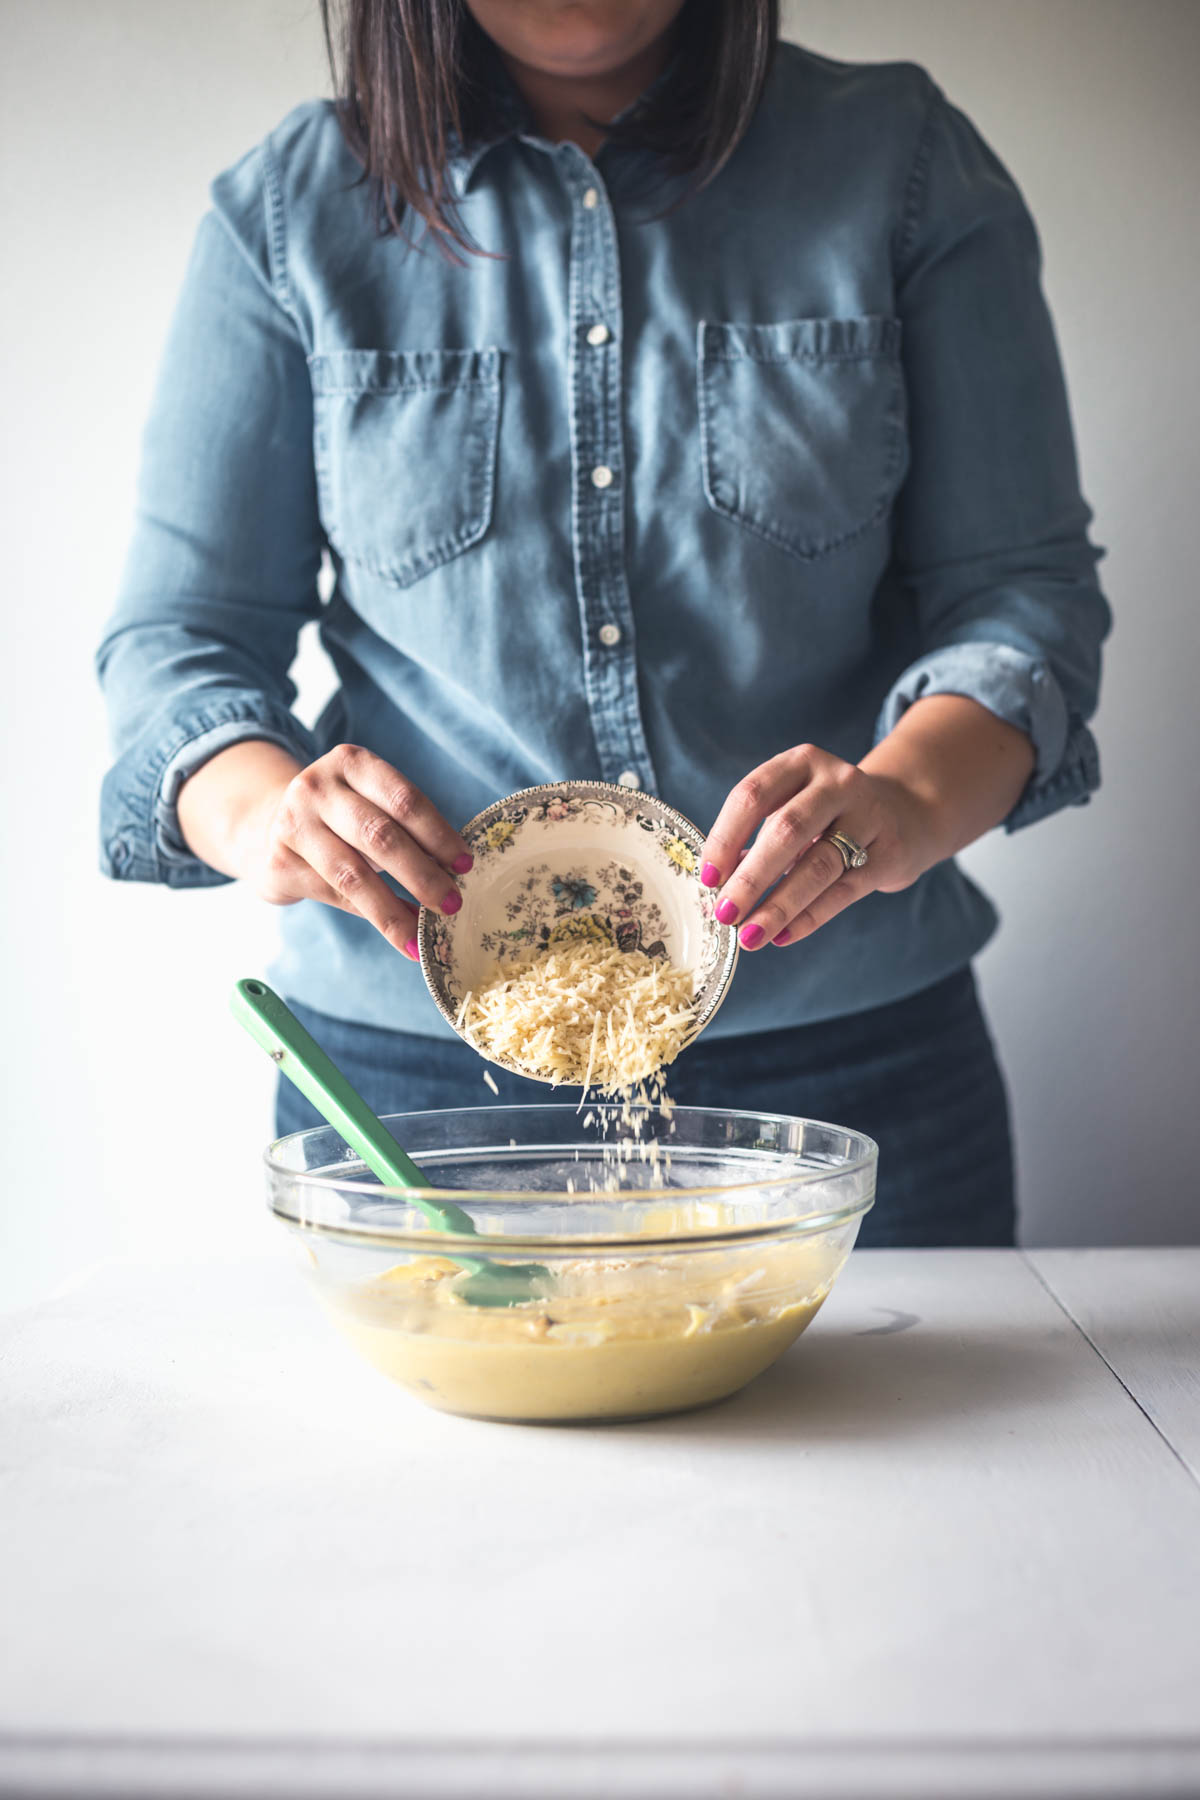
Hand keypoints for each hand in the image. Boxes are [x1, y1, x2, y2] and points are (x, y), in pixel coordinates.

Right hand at [238, 744, 472, 960]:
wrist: (267, 825)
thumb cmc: (341, 818)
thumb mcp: (370, 804)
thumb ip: (405, 828)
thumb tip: (454, 874)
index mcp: (351, 762)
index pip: (403, 799)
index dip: (438, 835)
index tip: (465, 865)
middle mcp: (317, 787)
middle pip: (380, 836)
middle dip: (422, 875)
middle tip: (451, 904)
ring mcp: (293, 824)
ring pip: (354, 875)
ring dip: (395, 910)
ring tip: (424, 934)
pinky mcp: (279, 862)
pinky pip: (336, 896)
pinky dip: (372, 917)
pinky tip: (399, 933)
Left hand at [699, 744, 937, 950]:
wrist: (907, 812)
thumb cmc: (828, 815)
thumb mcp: (793, 807)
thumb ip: (756, 837)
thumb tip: (716, 885)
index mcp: (801, 762)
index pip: (753, 795)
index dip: (725, 837)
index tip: (707, 878)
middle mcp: (837, 783)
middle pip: (786, 830)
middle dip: (750, 877)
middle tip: (724, 914)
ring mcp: (868, 815)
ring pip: (818, 865)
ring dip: (779, 904)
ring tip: (750, 935)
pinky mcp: (889, 853)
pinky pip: (844, 891)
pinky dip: (810, 916)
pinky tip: (782, 936)